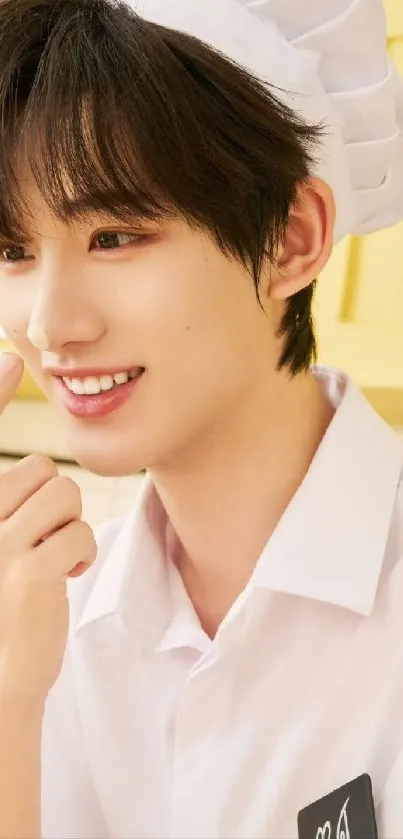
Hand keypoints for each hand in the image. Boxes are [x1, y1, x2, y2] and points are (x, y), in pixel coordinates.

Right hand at [0, 353, 96, 709]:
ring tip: (52, 560)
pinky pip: (77, 531)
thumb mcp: (7, 544)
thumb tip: (45, 474)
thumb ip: (16, 505)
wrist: (5, 670)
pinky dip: (80, 553)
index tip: (10, 361)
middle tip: (43, 542)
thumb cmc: (10, 601)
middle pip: (45, 469)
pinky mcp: (24, 571)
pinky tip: (62, 579)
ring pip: (65, 494)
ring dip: (71, 529)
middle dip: (58, 504)